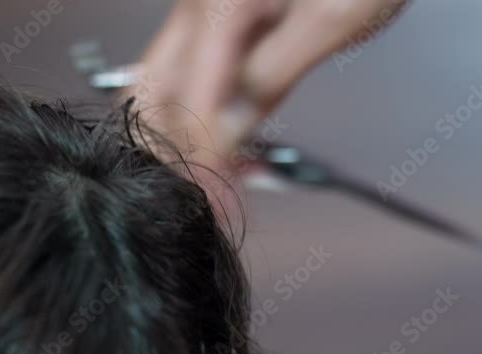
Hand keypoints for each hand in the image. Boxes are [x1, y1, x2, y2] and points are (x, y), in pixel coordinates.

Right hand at [129, 0, 407, 204]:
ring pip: (166, 82)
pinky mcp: (215, 13)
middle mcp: (195, 2)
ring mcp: (200, 6)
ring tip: (221, 177)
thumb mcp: (328, 22)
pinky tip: (227, 138)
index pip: (193, 104)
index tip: (216, 205)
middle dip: (172, 151)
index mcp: (217, 1)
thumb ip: (268, 80)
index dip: (204, 162)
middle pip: (152, 91)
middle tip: (204, 198)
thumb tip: (227, 134)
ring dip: (185, 134)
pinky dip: (200, 109)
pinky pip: (192, 68)